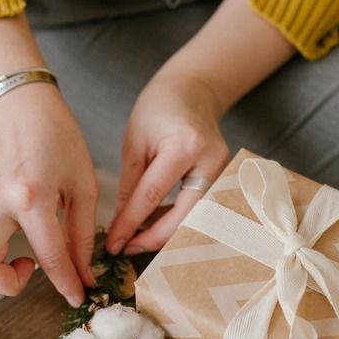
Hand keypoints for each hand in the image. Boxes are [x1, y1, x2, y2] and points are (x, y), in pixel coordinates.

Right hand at [0, 84, 97, 305]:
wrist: (20, 107)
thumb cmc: (58, 142)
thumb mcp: (83, 186)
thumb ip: (83, 235)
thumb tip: (84, 276)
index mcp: (32, 196)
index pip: (49, 257)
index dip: (66, 285)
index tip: (76, 297)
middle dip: (9, 285)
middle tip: (29, 269)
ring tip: (2, 260)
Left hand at [106, 71, 229, 254]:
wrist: (192, 91)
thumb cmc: (157, 111)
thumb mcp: (134, 144)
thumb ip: (130, 188)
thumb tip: (122, 228)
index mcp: (183, 146)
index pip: (152, 196)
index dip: (131, 224)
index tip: (113, 244)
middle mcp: (210, 161)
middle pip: (184, 216)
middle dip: (154, 238)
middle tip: (127, 248)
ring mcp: (223, 171)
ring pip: (195, 218)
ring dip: (166, 231)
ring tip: (137, 236)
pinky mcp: (225, 179)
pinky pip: (200, 209)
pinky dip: (177, 219)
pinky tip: (155, 221)